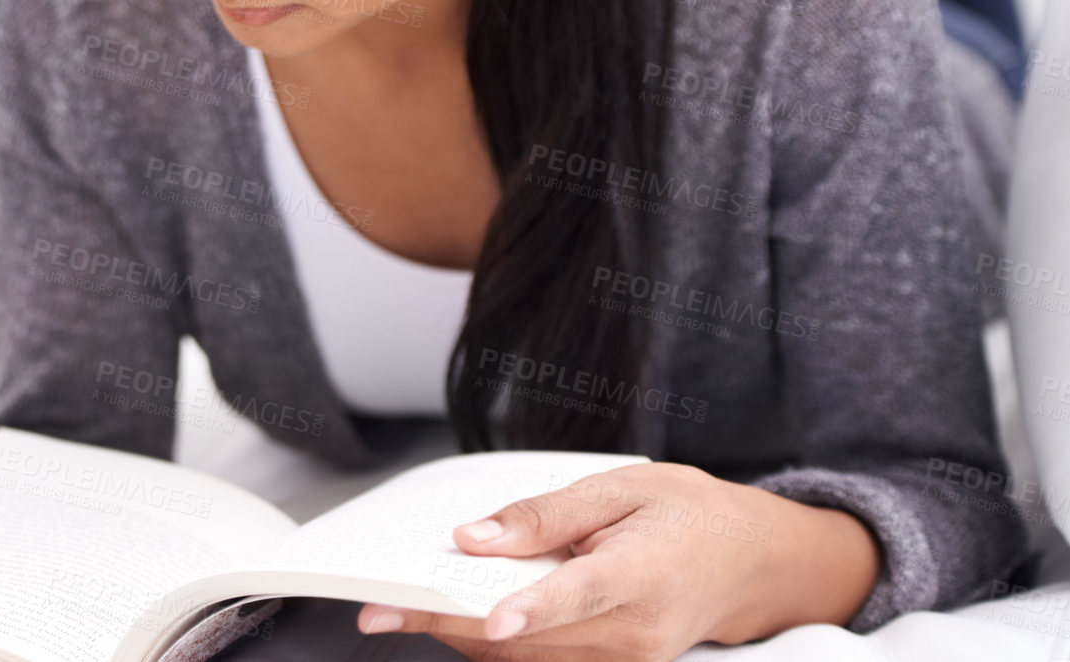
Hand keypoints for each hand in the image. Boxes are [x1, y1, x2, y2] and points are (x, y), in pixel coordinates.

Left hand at [355, 462, 879, 660]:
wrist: (751, 564)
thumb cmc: (688, 514)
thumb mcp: (622, 487)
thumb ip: (547, 515)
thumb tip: (476, 536)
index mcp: (642, 574)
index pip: (578, 596)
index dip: (530, 608)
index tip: (489, 614)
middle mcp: (633, 633)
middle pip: (527, 637)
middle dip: (445, 622)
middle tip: (379, 608)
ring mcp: (624, 661)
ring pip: (524, 658)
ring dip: (456, 634)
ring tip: (397, 609)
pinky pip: (539, 661)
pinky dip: (492, 639)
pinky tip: (454, 615)